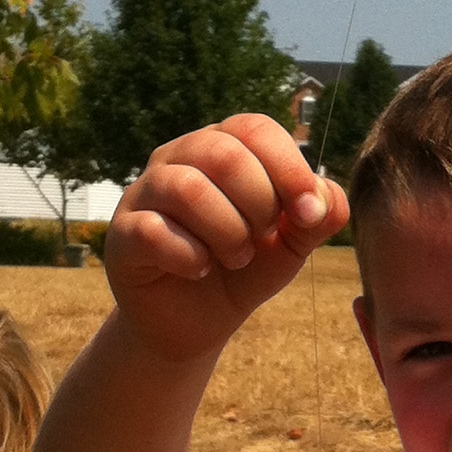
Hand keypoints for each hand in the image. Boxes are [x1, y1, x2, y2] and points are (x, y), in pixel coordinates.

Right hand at [103, 113, 350, 361]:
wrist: (195, 323)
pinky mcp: (122, 234)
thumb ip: (316, 218)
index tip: (309, 214)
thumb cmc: (242, 269)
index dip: (289, 167)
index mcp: (222, 147)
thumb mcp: (290, 246)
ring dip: (227, 231)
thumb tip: (328, 197)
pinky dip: (190, 256)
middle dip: (259, 203)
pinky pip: (155, 231)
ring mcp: (144, 194)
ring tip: (236, 257)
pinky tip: (199, 270)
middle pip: (223, 153)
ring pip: (187, 188)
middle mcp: (178, 159)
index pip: (254, 128)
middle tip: (262, 239)